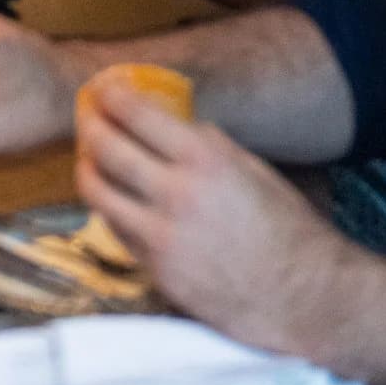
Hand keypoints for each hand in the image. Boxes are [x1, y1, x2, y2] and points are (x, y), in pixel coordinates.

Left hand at [73, 82, 341, 359]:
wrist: (301, 296)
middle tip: (84, 116)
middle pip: (108, 151)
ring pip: (99, 195)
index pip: (139, 115)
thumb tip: (176, 128)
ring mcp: (162, 237)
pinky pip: (118, 232)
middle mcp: (176, 194)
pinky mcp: (157, 273)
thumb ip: (209, 147)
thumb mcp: (251, 169)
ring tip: (86, 159)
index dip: (113, 96)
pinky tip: (111, 201)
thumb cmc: (286, 228)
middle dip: (90, 126)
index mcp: (205, 159)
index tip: (103, 88)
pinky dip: (109, 211)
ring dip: (87, 170)